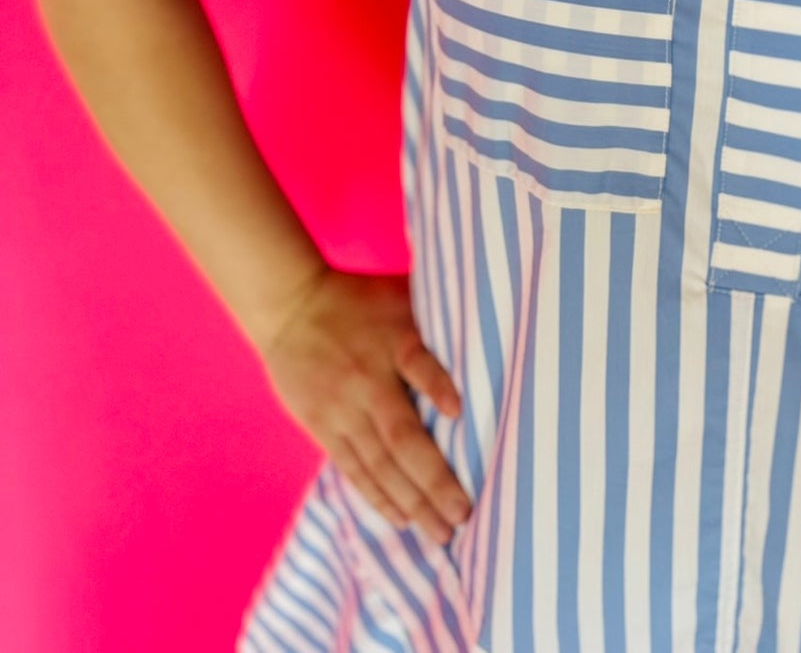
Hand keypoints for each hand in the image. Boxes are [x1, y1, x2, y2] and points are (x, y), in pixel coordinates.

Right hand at [256, 266, 471, 547]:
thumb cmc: (357, 297)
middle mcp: (370, 381)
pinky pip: (354, 467)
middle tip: (464, 514)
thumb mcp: (399, 294)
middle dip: (434, 479)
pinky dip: (378, 494)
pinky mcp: (324, 425)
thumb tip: (486, 317)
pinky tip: (401, 517)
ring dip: (412, 500)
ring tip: (441, 530)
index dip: (436, 386)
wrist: (291, 305)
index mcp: (395, 341)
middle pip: (403, 437)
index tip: (458, 412)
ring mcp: (344, 408)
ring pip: (380, 463)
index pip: (418, 364)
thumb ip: (434, 316)